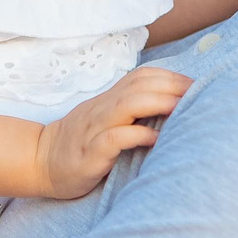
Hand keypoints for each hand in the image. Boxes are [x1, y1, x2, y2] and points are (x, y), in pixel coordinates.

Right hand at [33, 66, 192, 199]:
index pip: (142, 76)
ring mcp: (94, 130)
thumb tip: (172, 109)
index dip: (170, 78)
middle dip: (171, 87)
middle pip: (139, 86)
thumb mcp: (106, 121)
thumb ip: (131, 112)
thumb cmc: (81, 144)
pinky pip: (113, 138)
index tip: (196, 87)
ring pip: (127, 105)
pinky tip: (155, 141)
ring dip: (157, 103)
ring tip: (181, 110)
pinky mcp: (90, 153)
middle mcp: (103, 109)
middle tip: (197, 96)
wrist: (40, 161)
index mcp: (109, 100)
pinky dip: (137, 136)